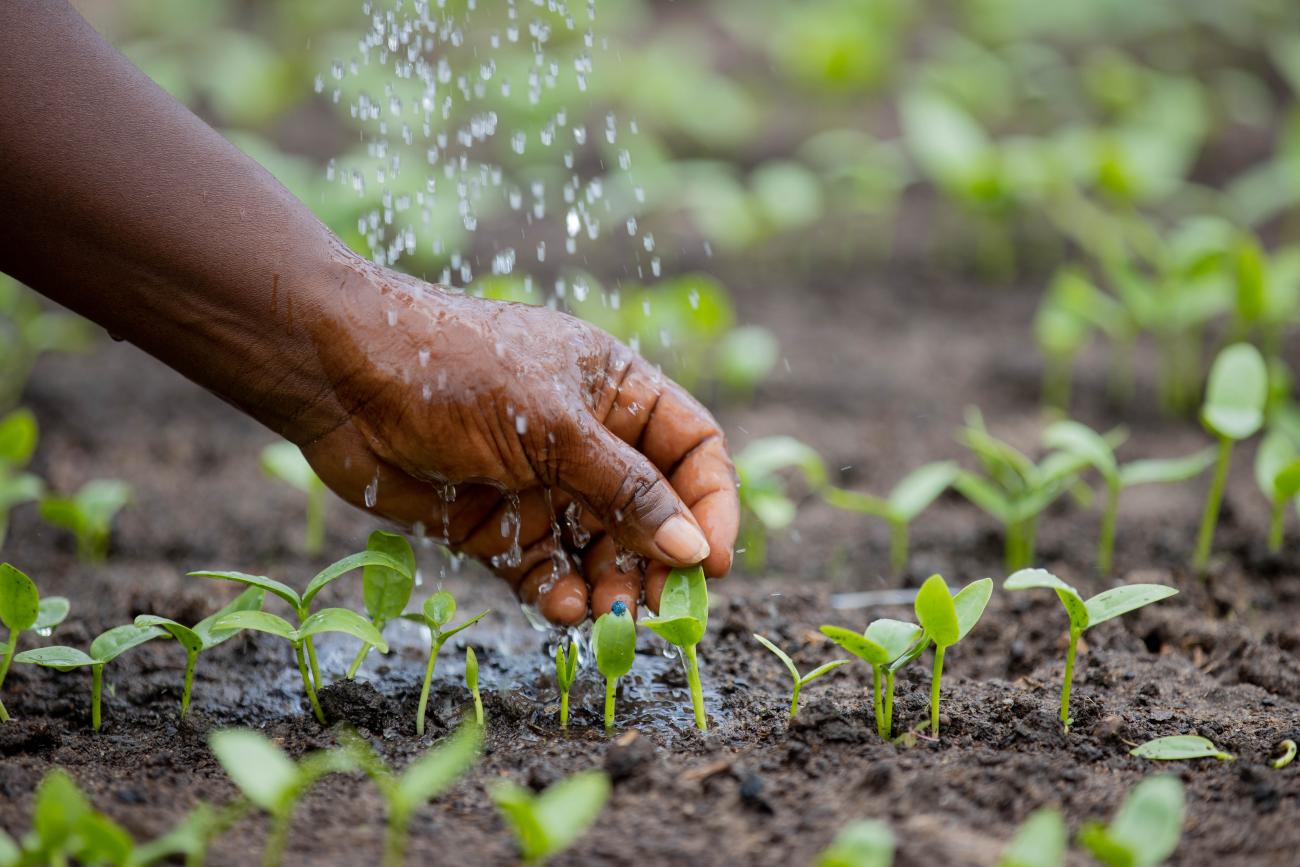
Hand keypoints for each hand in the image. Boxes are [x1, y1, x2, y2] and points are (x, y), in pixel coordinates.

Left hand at [296, 261, 738, 624]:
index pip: (692, 450)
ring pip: (601, 549)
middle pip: (652, 511)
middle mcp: (587, 439)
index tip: (711, 563)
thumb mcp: (553, 426)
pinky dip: (557, 594)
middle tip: (660, 611)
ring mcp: (542, 484)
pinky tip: (559, 610)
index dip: (711, 504)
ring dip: (610, 585)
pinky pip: (545, 570)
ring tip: (606, 615)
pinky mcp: (497, 524)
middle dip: (659, 560)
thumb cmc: (455, 371)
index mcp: (616, 391)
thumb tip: (695, 551)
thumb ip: (627, 490)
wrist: (340, 378)